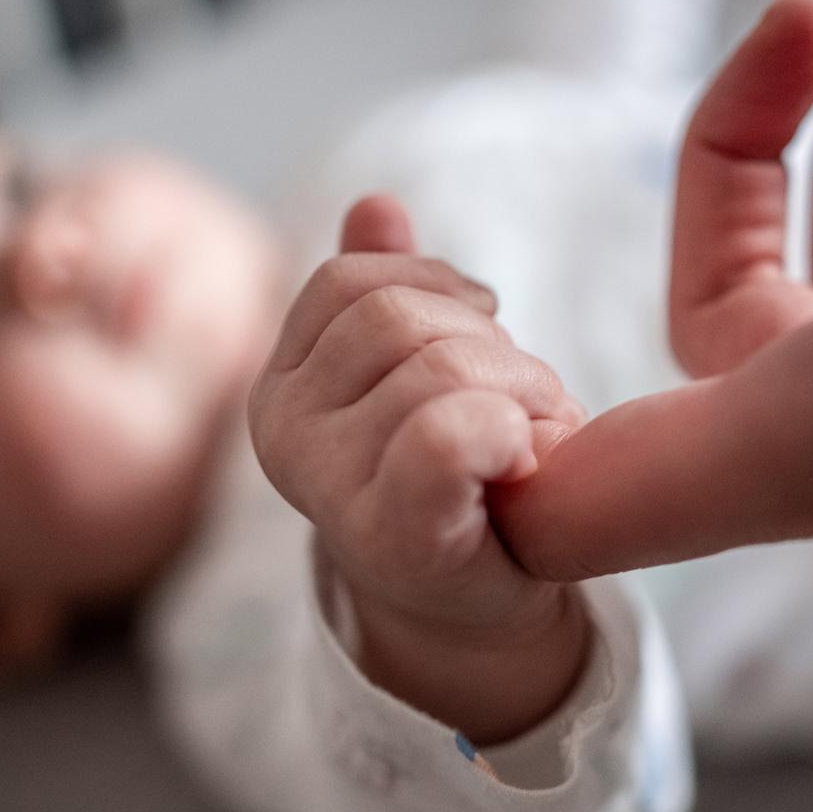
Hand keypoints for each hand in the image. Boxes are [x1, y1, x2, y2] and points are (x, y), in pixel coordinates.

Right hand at [250, 196, 589, 741]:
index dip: (438, 288)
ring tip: (532, 440)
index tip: (488, 329)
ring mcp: (329, 490)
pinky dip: (508, 431)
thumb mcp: (419, 372)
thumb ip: (390, 293)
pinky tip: (523, 462)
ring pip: (438, 368)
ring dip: (521, 391)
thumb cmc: (461, 477)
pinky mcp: (394, 537)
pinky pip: (448, 436)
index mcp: (280, 384)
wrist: (481, 607)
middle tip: (530, 402)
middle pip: (396, 319)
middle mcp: (281, 434)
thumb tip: (377, 204)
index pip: (351, 281)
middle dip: (489, 344)